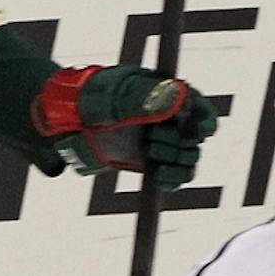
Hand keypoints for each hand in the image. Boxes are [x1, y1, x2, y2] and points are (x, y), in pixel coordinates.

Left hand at [33, 64, 219, 189]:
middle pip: (196, 138)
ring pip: (189, 158)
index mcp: (170, 96)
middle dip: (179, 142)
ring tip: (150, 152)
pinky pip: (176, 176)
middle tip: (152, 138)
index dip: (203, 121)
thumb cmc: (94, 101)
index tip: (194, 129)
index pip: (202, 110)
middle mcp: (171, 119)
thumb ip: (146, 98)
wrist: (70, 123)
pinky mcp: (152, 162)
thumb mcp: (118, 97)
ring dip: (175, 160)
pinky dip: (172, 180)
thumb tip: (178, 99)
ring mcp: (162, 141)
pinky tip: (159, 177)